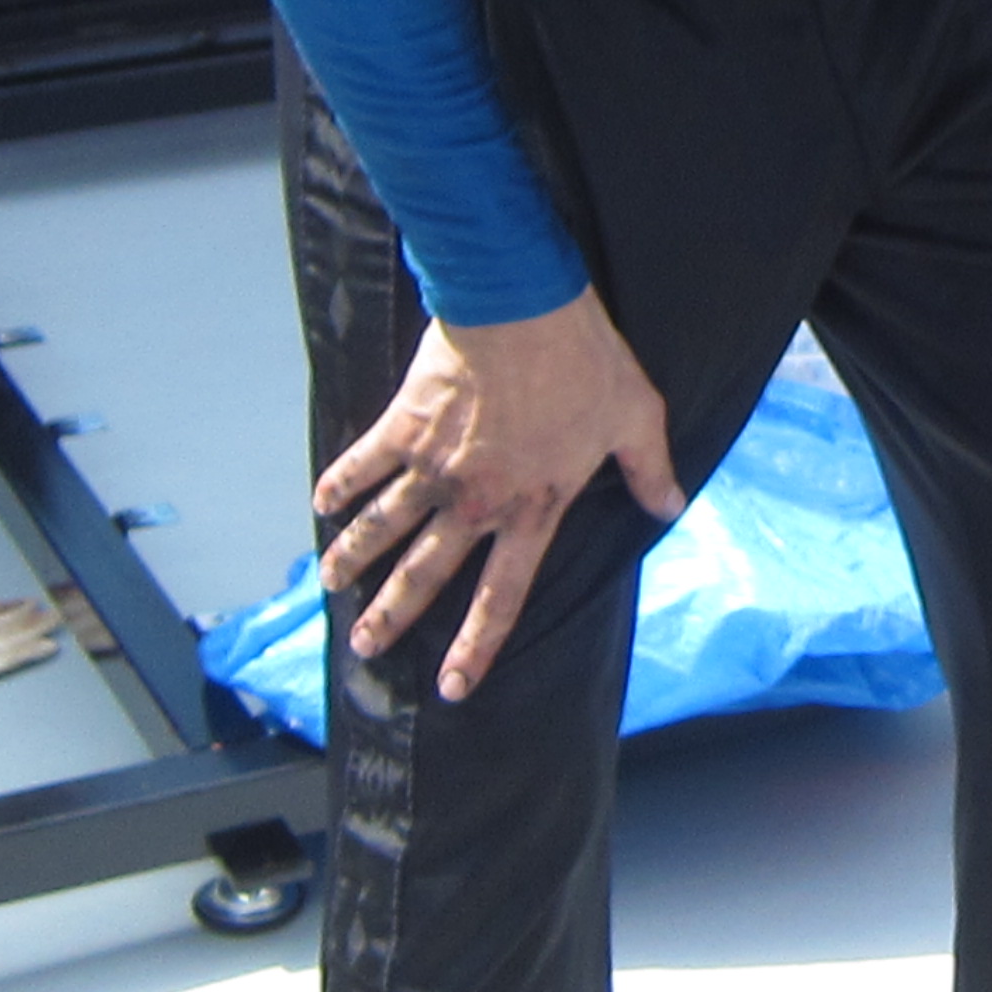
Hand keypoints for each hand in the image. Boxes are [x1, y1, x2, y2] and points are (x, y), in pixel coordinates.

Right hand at [313, 286, 684, 701]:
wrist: (523, 306)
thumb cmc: (585, 361)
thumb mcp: (636, 416)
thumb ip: (649, 470)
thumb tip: (671, 508)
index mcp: (532, 508)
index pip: (502, 595)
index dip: (477, 645)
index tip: (453, 685)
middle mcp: (475, 501)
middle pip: (426, 574)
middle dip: (393, 615)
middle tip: (364, 649)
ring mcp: (433, 466)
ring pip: (383, 527)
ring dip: (351, 558)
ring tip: (329, 585)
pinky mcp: (404, 425)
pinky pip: (363, 463)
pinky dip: (340, 484)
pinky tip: (321, 504)